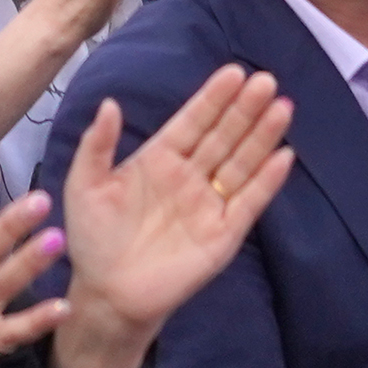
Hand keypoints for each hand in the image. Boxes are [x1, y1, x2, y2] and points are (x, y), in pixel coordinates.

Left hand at [49, 66, 296, 367]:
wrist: (105, 295)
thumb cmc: (92, 238)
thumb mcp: (84, 185)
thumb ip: (97, 144)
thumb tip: (109, 102)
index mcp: (159, 159)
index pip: (193, 121)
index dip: (213, 97)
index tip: (235, 71)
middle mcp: (189, 176)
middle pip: (223, 136)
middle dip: (245, 109)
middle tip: (266, 80)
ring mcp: (209, 205)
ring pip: (242, 163)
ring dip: (262, 136)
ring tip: (282, 107)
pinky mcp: (223, 236)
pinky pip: (249, 203)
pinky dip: (267, 181)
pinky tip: (284, 156)